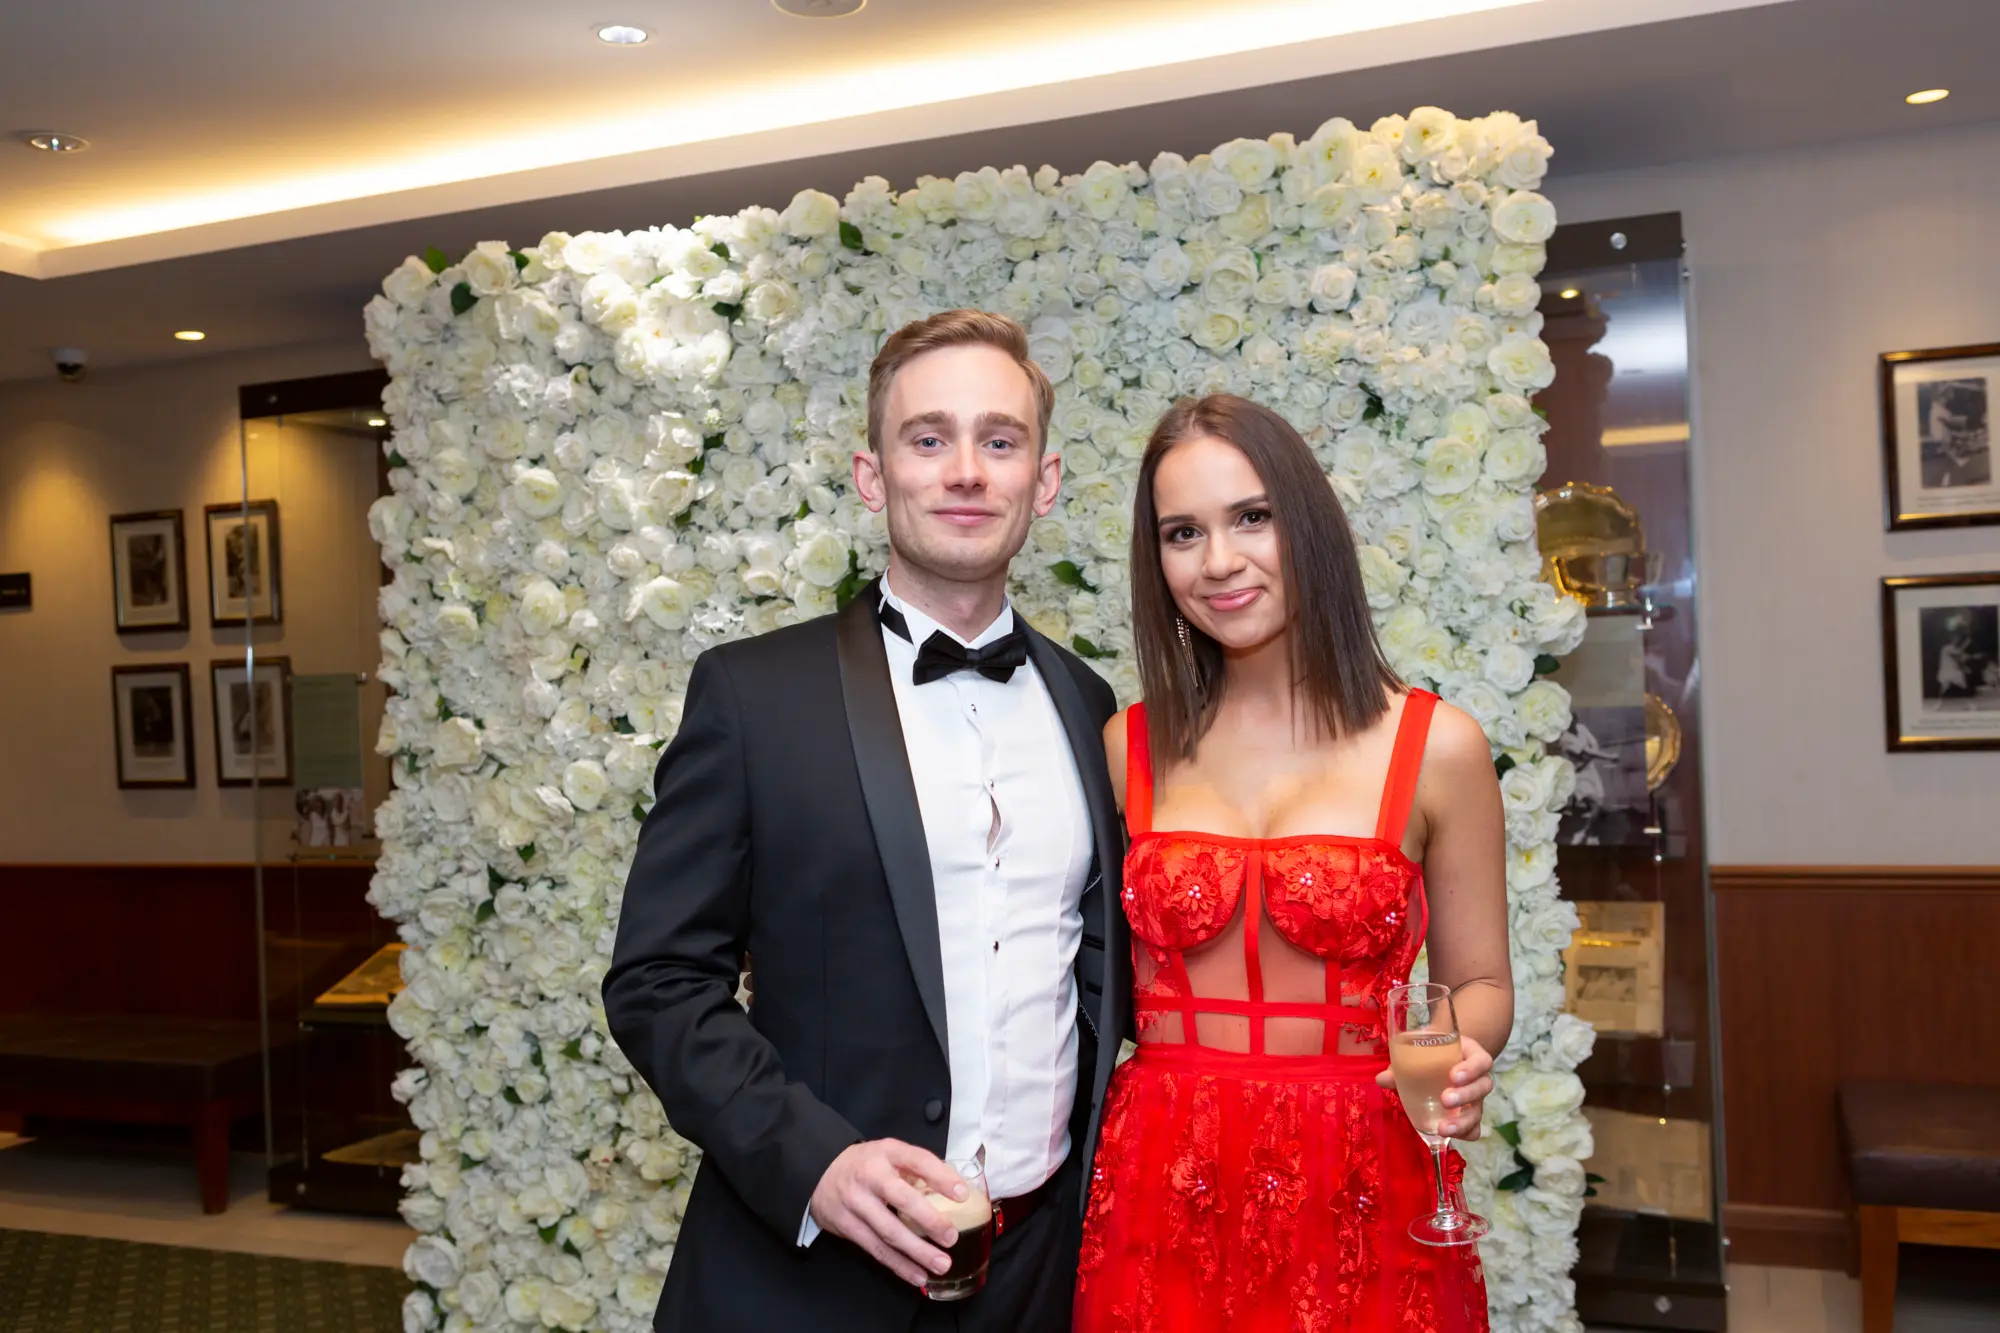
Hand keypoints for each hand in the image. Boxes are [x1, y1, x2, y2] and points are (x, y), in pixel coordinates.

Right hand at [809, 1140, 966, 1286]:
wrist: (819, 1172)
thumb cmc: (866, 1164)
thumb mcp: (889, 1154)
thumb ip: (916, 1169)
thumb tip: (954, 1189)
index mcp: (887, 1153)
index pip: (918, 1160)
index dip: (941, 1177)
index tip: (963, 1194)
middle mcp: (870, 1176)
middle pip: (902, 1200)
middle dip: (929, 1221)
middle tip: (951, 1237)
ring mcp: (856, 1202)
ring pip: (889, 1232)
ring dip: (917, 1252)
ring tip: (942, 1265)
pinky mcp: (847, 1226)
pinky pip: (876, 1249)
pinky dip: (899, 1265)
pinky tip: (918, 1276)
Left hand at [1376, 1033, 1494, 1140]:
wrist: (1440, 1061)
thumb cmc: (1430, 1055)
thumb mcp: (1418, 1054)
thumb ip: (1402, 1065)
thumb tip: (1382, 1079)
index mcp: (1469, 1055)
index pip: (1482, 1060)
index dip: (1471, 1068)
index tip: (1453, 1075)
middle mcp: (1477, 1077)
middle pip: (1483, 1086)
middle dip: (1465, 1095)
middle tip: (1445, 1099)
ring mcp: (1476, 1098)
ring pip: (1479, 1111)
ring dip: (1462, 1121)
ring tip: (1443, 1127)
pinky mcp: (1470, 1115)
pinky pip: (1474, 1128)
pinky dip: (1464, 1134)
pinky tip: (1449, 1136)